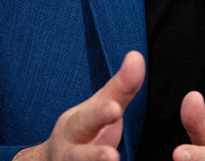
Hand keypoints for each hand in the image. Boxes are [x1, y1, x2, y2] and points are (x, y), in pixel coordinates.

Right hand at [15, 51, 145, 160]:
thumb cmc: (83, 133)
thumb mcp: (98, 109)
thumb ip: (120, 88)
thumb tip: (137, 55)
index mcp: (73, 128)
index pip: (86, 120)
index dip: (99, 115)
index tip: (115, 109)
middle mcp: (67, 154)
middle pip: (77, 158)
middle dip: (93, 158)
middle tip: (112, 157)